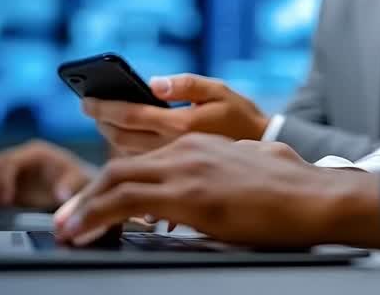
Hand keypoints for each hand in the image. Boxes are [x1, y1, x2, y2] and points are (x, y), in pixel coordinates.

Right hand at [0, 139, 93, 209]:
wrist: (82, 188)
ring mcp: (12, 173)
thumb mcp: (80, 179)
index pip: (11, 160)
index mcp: (35, 152)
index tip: (4, 200)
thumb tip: (59, 193)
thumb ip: (70, 184)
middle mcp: (20, 159)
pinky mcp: (6, 187)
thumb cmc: (81, 180)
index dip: (4, 179)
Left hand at [53, 134, 379, 249]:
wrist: (314, 196)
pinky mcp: (189, 195)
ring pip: (116, 181)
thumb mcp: (250, 170)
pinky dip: (97, 216)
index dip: (110, 187)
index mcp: (202, 146)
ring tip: (66, 231)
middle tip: (65, 222)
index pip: (142, 164)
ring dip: (84, 208)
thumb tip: (213, 198)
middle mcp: (188, 151)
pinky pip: (127, 201)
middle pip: (120, 169)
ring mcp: (187, 170)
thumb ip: (223, 175)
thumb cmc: (292, 189)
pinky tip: (84, 232)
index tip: (91, 208)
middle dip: (86, 197)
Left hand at [81, 73, 270, 153]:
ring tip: (104, 121)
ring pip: (127, 153)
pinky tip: (124, 140)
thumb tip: (154, 83)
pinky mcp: (174, 179)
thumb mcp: (221, 91)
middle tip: (90, 106)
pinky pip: (140, 165)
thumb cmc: (242, 118)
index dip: (104, 106)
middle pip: (120, 137)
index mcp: (181, 124)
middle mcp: (172, 148)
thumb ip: (186, 85)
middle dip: (101, 121)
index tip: (86, 99)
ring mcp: (172, 167)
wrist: (265, 157)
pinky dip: (126, 151)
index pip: (131, 114)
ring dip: (110, 136)